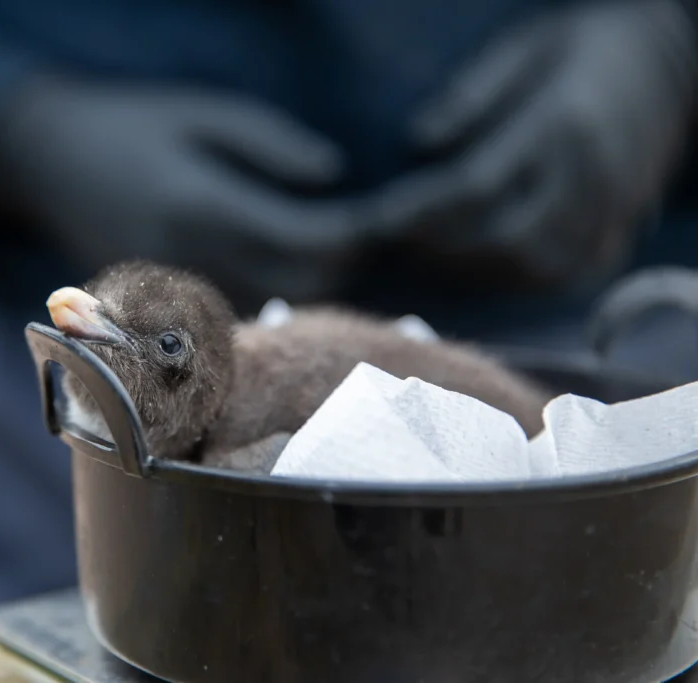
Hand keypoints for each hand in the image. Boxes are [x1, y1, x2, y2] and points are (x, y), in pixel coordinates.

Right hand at [0, 77, 365, 307]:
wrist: (43, 161)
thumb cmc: (128, 124)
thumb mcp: (200, 113)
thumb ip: (269, 143)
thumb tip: (332, 175)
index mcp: (203, 204)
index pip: (305, 239)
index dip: (352, 232)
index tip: (380, 216)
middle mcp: (190, 257)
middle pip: (295, 283)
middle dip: (337, 262)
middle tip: (357, 233)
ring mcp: (172, 287)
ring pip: (267, 304)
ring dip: (304, 283)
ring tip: (319, 248)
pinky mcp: (160, 302)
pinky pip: (234, 313)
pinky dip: (264, 294)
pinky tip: (271, 268)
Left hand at [358, 0, 697, 290]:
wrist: (670, 61)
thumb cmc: (579, 48)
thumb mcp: (522, 49)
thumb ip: (471, 95)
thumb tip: (417, 142)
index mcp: (557, 124)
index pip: (473, 187)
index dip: (417, 211)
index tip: (375, 220)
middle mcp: (588, 175)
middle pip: (502, 238)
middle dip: (439, 249)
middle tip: (395, 246)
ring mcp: (611, 208)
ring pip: (534, 266)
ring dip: (473, 272)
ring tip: (428, 261)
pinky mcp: (622, 227)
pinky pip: (566, 276)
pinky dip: (517, 282)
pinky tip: (481, 272)